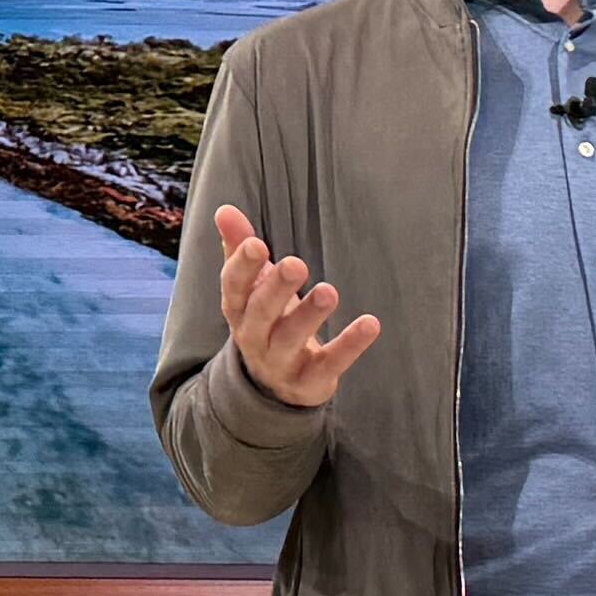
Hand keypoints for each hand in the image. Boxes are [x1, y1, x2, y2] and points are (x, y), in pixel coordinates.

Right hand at [209, 204, 384, 409]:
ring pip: (291, 339)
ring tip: (329, 291)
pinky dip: (350, 345)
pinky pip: (330, 364)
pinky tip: (370, 324)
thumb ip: (239, 248)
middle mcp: (254, 338)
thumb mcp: (251, 287)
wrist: (274, 386)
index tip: (257, 244)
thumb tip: (225, 209)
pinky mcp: (310, 380)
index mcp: (238, 310)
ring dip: (309, 315)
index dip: (243, 267)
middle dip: (277, 289)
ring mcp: (281, 362)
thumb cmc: (266, 320)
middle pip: (261, 313)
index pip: (234, 287)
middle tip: (296, 264)